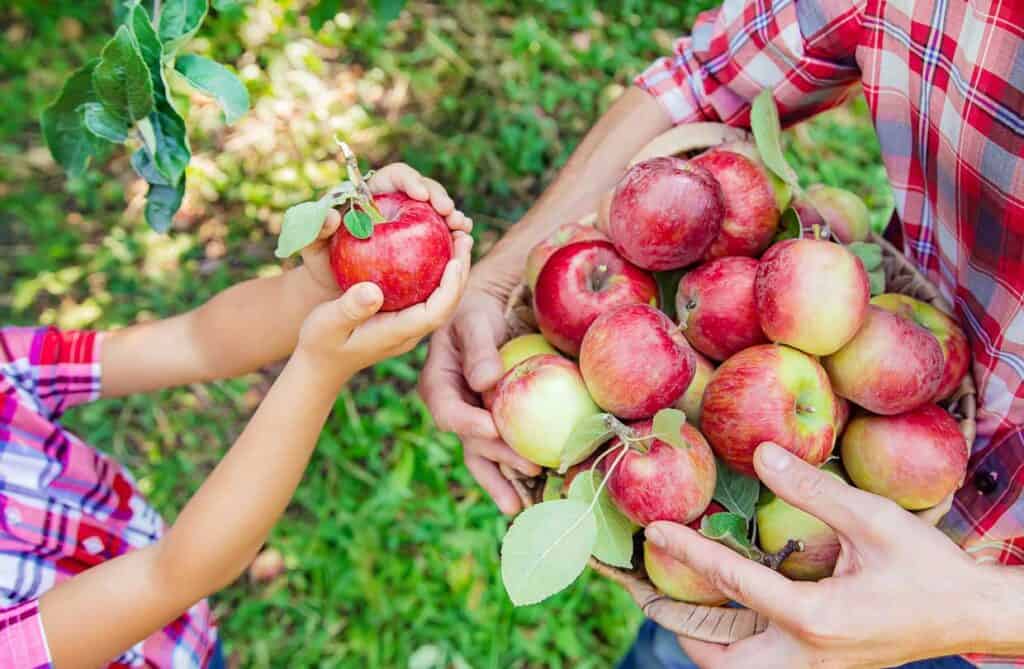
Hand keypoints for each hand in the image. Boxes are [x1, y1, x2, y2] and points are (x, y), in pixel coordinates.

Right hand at [298, 231, 472, 382]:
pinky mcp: (402, 319)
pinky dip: (436, 272)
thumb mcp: (327, 323)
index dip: (451, 286)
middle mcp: (409, 331)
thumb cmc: (319, 343)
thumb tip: (374, 290)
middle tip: (464, 236)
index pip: (436, 312)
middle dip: (460, 271)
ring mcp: (408, 326)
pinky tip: (434, 247)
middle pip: (447, 303)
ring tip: (458, 238)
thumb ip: (350, 309)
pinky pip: (428, 295)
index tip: (456, 258)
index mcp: (397, 333)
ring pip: (441, 299)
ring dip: (453, 270)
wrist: (320, 365)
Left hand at [300, 162, 472, 295]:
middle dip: (439, 197)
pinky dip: (454, 239)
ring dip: (453, 217)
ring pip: (438, 212)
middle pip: (424, 189)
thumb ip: (316, 229)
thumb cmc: (323, 262)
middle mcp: (397, 202)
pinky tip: (463, 246)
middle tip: (447, 212)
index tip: (419, 195)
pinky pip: (442, 238)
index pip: (396, 176)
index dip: (410, 180)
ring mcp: (413, 223)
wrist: (337, 286)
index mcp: (373, 192)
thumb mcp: (313, 245)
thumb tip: (331, 215)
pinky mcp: (423, 244)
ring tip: (461, 228)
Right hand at [419, 256, 541, 514]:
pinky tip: (538, 490)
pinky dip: (518, 473)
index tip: (493, 429)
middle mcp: (455, 410)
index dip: (468, 423)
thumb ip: (478, 348)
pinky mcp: (496, 426)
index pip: (448, 411)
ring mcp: (475, 422)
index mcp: (438, 386)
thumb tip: (485, 381)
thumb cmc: (478, 311)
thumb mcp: (474, 321)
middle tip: (529, 466)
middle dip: (498, 458)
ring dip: (503, 481)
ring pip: (485, 458)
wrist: (490, 313)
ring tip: (522, 505)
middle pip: (472, 442)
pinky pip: (504, 452)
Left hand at [646, 442, 994, 668]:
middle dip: (678, 627)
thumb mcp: (874, 520)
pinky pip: (760, 662)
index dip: (689, 552)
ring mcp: (813, 668)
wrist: (970, 616)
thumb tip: (761, 453)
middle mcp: (805, 655)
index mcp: (815, 619)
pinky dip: (732, 641)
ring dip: (703, 639)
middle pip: (719, 656)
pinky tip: (723, 607)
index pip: (733, 582)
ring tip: (673, 601)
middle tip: (648, 589)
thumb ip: (813, 490)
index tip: (655, 531)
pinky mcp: (821, 666)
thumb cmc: (928, 570)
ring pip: (737, 668)